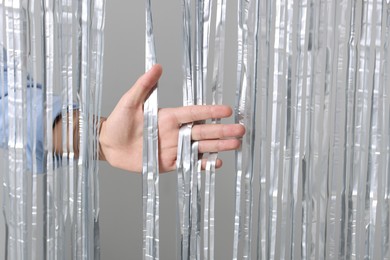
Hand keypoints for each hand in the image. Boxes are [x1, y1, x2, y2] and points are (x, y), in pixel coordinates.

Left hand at [99, 64, 244, 172]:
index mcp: (168, 117)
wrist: (107, 145)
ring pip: (201, 147)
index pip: (194, 113)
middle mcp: (175, 132)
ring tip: (236, 145)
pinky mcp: (169, 163)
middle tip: (241, 130)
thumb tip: (157, 67)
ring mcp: (174, 148)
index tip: (227, 110)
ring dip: (219, 146)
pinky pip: (189, 164)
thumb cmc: (117, 122)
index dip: (210, 112)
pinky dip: (203, 165)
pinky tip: (216, 162)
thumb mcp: (130, 102)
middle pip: (204, 131)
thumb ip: (144, 86)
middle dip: (223, 130)